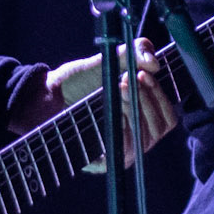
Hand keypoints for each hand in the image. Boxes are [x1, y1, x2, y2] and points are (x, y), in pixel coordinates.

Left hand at [45, 38, 178, 169]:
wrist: (46, 96)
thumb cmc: (78, 81)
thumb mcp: (109, 59)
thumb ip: (134, 52)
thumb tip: (155, 62)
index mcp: (140, 117)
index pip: (167, 116)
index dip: (160, 94)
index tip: (145, 73)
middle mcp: (134, 137)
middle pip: (160, 127)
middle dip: (147, 99)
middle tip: (129, 78)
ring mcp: (120, 151)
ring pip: (146, 138)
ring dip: (136, 108)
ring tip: (119, 86)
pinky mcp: (105, 162)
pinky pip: (126, 151)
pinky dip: (124, 128)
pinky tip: (115, 109)